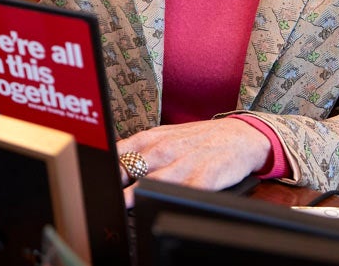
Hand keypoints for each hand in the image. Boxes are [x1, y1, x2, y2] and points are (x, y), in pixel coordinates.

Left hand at [116, 118, 269, 205]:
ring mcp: (184, 163)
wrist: (240, 135)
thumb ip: (137, 151)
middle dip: (118, 185)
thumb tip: (111, 168)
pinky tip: (165, 204)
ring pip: (154, 181)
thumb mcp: (163, 137)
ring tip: (128, 204)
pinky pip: (187, 190)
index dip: (106, 172)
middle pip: (131, 169)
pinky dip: (174, 198)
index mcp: (149, 139)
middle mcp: (164, 150)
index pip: (117, 155)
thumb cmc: (197, 139)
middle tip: (109, 197)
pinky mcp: (206, 177)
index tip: (98, 183)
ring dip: (139, 194)